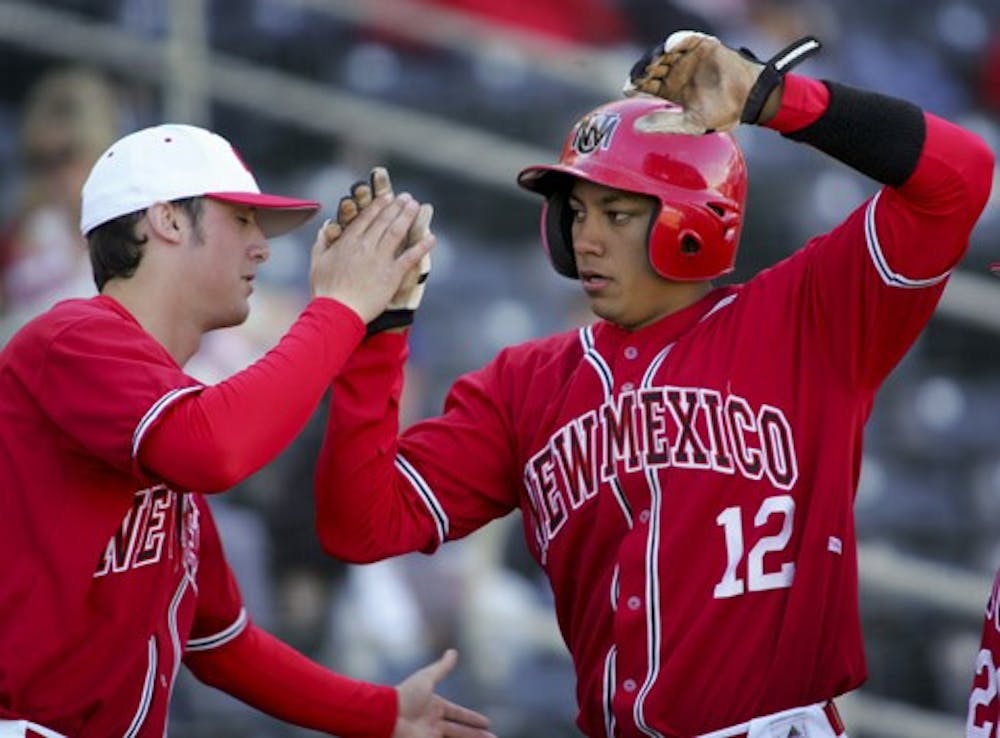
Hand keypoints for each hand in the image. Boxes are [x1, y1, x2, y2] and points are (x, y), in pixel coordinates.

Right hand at [338, 167, 433, 335]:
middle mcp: (365, 246)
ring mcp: (380, 259)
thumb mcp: (318, 262)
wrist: (337, 312)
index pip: (366, 218)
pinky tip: (431, 238)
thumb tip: (326, 227)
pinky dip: (422, 246)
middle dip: (397, 206)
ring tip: (416, 206)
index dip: (379, 205)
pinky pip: (410, 257)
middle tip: (407, 197)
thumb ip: (322, 242)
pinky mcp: (392, 275)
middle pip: (384, 221)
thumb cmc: (325, 291)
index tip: (388, 197)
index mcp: (348, 242)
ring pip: (396, 232)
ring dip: (408, 217)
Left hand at [393, 649, 494, 737]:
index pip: (458, 713)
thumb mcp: (427, 678)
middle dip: (476, 735)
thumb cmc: (406, 695)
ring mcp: (429, 734)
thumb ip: (442, 667)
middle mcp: (433, 722)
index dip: (472, 718)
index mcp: (435, 706)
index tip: (487, 723)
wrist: (387, 715)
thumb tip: (453, 651)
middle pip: (459, 730)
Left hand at [623, 30, 762, 133]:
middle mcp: (675, 72)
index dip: (635, 84)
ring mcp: (687, 57)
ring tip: (653, 62)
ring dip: (656, 55)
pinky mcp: (702, 45)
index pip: (645, 84)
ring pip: (664, 52)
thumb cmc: (723, 113)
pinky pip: (685, 39)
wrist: (749, 99)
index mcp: (669, 90)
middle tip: (640, 75)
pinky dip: (676, 41)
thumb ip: (665, 123)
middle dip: (643, 69)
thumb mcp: (691, 123)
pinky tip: (670, 47)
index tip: (628, 87)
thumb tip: (636, 127)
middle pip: (651, 66)